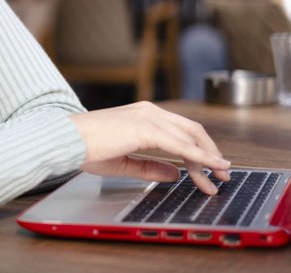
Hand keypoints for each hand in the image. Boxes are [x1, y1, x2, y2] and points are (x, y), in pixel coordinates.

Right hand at [70, 101, 229, 194]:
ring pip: (189, 138)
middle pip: (192, 130)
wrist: (65, 140)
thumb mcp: (124, 162)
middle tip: (224, 174)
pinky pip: (179, 144)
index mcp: (143, 115)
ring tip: (219, 178)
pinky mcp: (144, 128)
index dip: (201, 150)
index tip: (212, 170)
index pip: (181, 131)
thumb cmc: (86, 148)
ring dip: (207, 160)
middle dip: (211, 152)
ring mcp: (147, 117)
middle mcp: (149, 112)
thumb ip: (150, 166)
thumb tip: (175, 173)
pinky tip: (209, 167)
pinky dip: (198, 156)